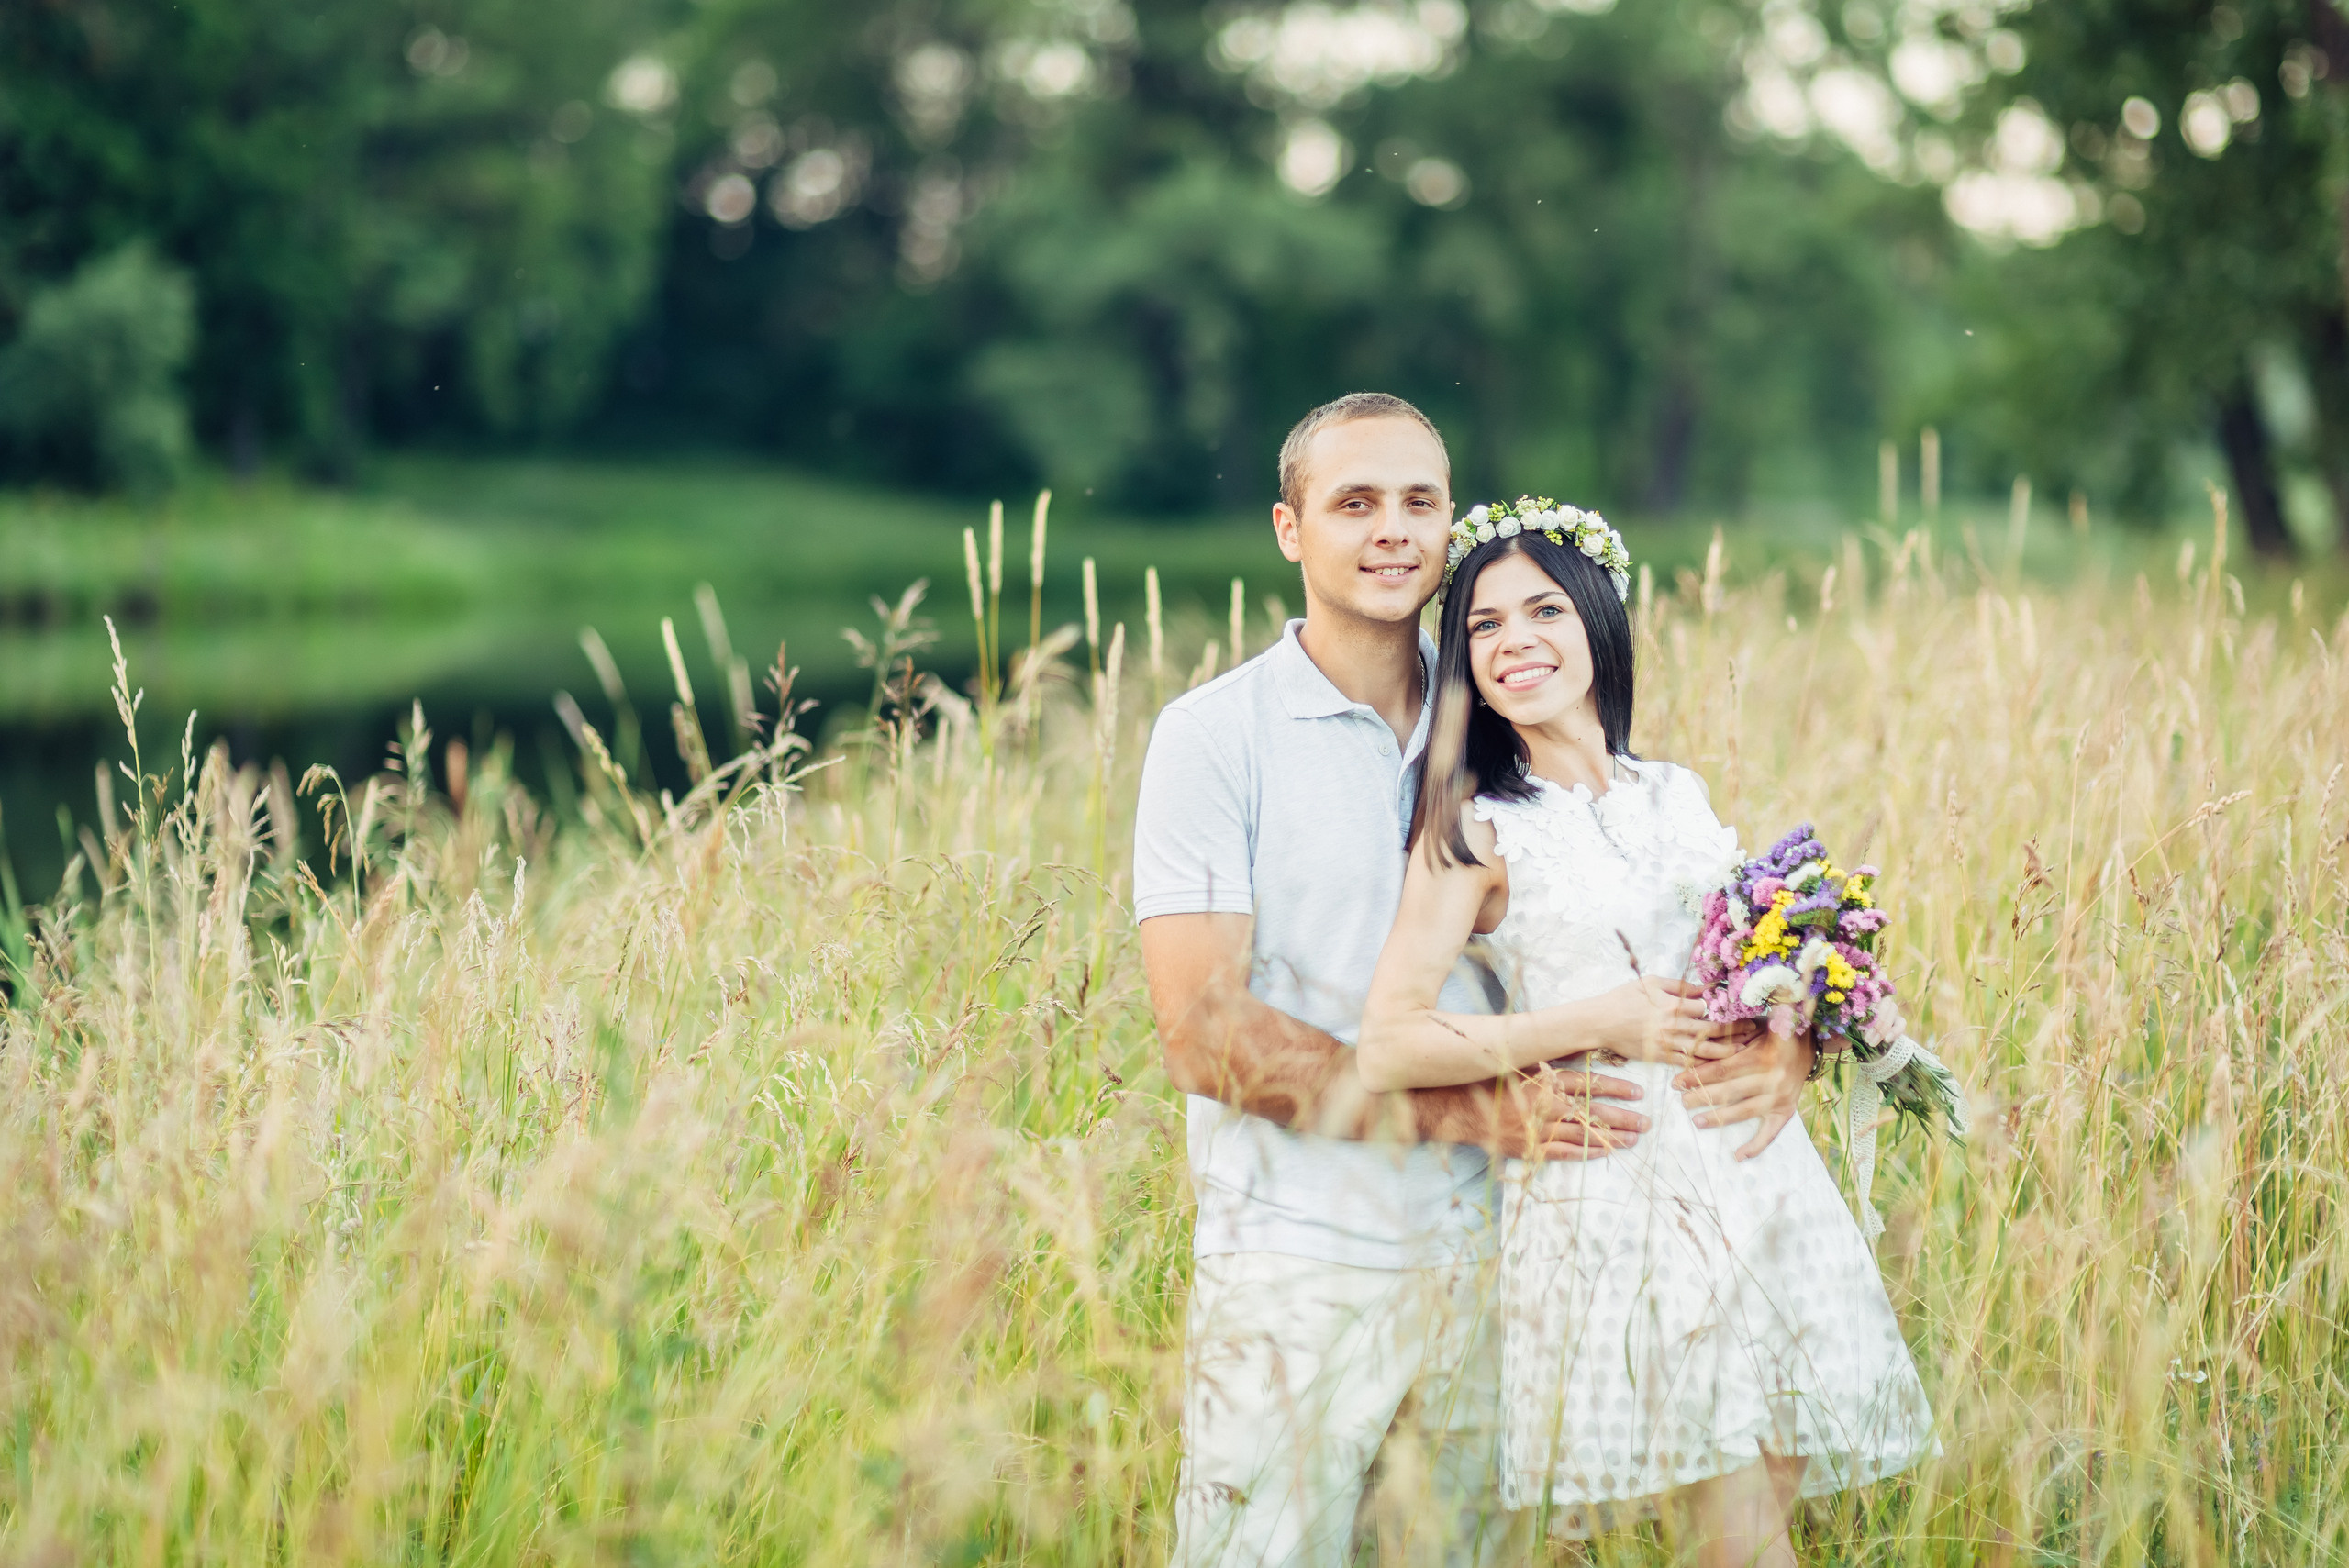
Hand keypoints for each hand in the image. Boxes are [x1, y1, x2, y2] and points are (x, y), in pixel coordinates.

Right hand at [1498, 1062, 1648, 1161]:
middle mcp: (1549, 1106)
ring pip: (1584, 1135)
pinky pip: (1565, 1152)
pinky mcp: (1533, 1148)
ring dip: (1611, 1137)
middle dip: (1623, 1118)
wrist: (1461, 1110)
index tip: (1637, 1092)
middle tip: (1646, 1122)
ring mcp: (1542, 1129)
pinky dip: (1586, 1153)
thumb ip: (1546, 1062)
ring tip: (1633, 1139)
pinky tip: (1605, 1153)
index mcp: (1547, 1082)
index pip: (1590, 1085)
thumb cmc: (1490, 1083)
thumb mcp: (1519, 1065)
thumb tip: (1572, 1047)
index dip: (1616, 1089)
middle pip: (1594, 1113)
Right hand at [1590, 977, 1743, 1068]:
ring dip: (1727, 1050)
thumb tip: (1705, 987)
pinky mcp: (1661, 1057)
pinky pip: (1688, 1063)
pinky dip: (1705, 1064)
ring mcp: (1668, 1044)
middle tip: (1753, 1029)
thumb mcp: (1651, 982)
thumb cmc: (1624, 998)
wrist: (1600, 1022)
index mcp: (1673, 1005)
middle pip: (1713, 1030)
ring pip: (1705, 1050)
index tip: (1741, 1008)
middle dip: (1736, 1030)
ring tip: (1744, 1049)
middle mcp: (1674, 1026)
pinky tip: (1718, 1063)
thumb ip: (1679, 985)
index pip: (1709, 1008)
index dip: (1726, 1009)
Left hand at [1672, 1025, 1815, 1159]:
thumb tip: (1693, 1053)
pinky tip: (1738, 1156)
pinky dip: (1755, 1146)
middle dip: (1702, 1097)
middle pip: (1730, 1091)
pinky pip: (1771, 1132)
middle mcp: (1773, 1079)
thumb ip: (1727, 1040)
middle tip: (1682, 1101)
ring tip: (1697, 1122)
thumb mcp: (1750, 1029)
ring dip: (1719, 1118)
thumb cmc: (1770, 1035)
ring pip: (1744, 1111)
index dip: (1697, 1076)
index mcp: (1762, 1055)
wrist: (1806, 1046)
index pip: (1722, 1070)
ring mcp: (1780, 1097)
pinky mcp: (1787, 1111)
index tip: (1677, 1081)